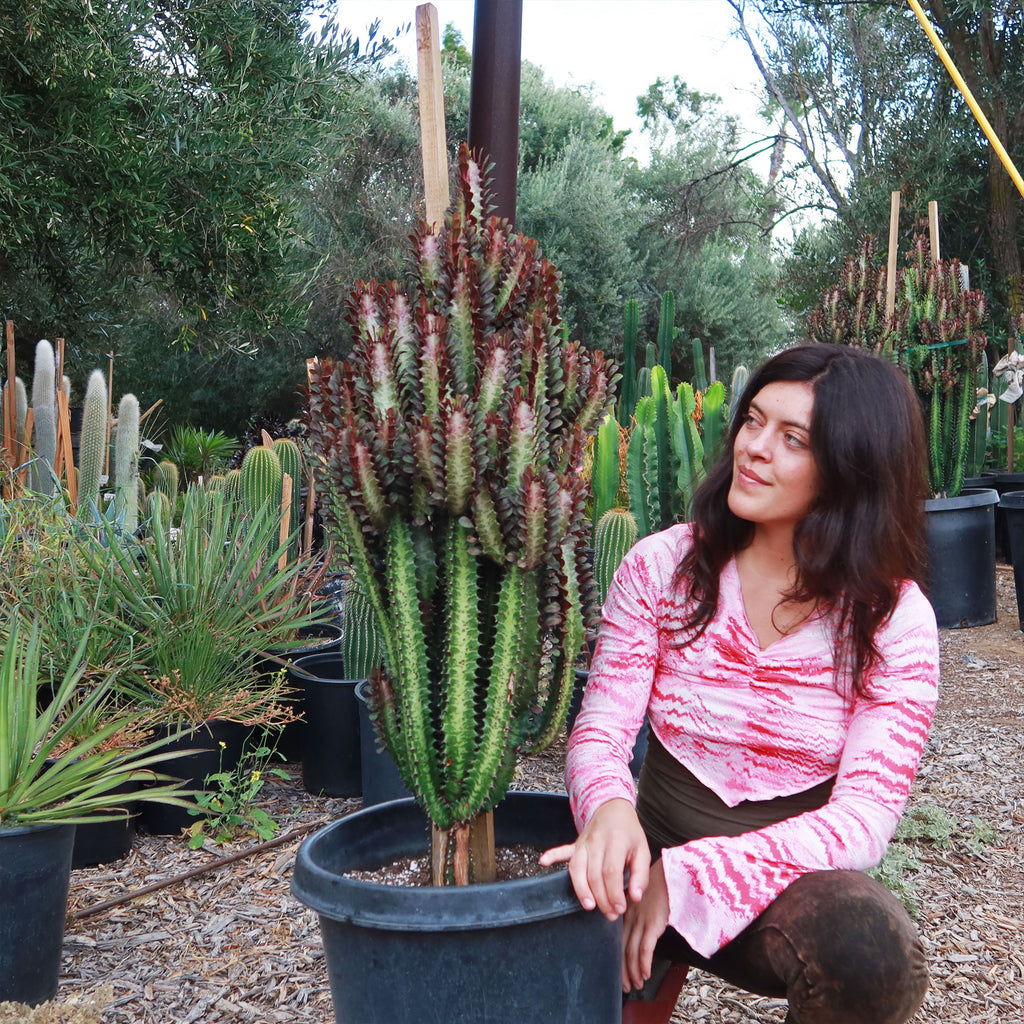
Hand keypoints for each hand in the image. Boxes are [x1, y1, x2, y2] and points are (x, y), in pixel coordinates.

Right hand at [539, 798, 649, 919]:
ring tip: (588, 905)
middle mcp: (597, 842)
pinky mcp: (575, 845)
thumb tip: (636, 897)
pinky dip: (552, 855)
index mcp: (616, 842)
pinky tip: (543, 862)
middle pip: (594, 874)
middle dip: (601, 898)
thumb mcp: (643, 850)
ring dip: (581, 888)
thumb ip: (641, 874)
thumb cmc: (629, 833)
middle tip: (610, 914)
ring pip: (577, 868)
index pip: (611, 871)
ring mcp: (583, 843)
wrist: (613, 808)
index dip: (614, 893)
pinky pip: (562, 850)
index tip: (620, 908)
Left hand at [622, 858, 669, 992]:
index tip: (619, 973)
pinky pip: (645, 948)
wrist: (673, 871)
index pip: (617, 940)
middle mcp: (631, 916)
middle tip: (625, 986)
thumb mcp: (645, 897)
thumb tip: (639, 930)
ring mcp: (642, 920)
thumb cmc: (661, 883)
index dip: (617, 959)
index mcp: (627, 911)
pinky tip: (645, 974)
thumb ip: (639, 912)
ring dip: (633, 971)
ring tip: (636, 984)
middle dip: (623, 970)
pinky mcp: (654, 922)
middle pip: (622, 948)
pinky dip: (644, 963)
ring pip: (632, 951)